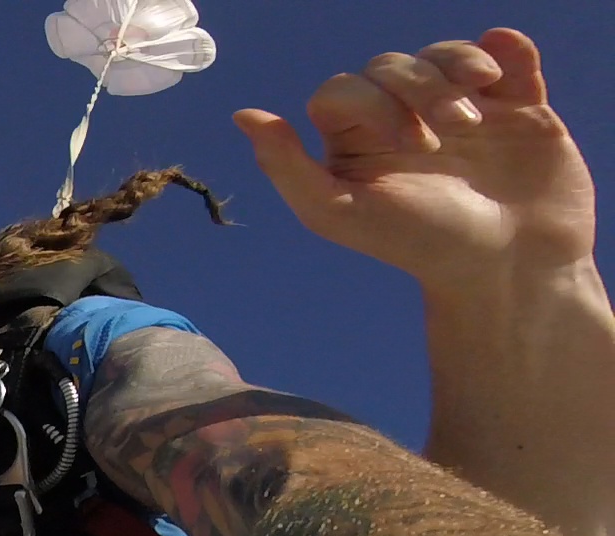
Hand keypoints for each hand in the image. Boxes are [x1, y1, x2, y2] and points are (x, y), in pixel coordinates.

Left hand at [236, 29, 594, 289]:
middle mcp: (403, 117)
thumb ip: (286, 167)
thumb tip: (242, 115)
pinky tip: (502, 75)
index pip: (344, 90)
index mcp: (355, 141)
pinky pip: (506, 52)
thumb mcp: (340, 213)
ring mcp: (459, 105)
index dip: (372, 103)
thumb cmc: (419, 245)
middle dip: (419, 90)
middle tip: (444, 138)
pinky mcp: (514, 101)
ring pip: (444, 54)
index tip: (409, 145)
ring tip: (477, 120)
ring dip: (459, 70)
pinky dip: (505, 50)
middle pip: (392, 67)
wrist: (510, 264)